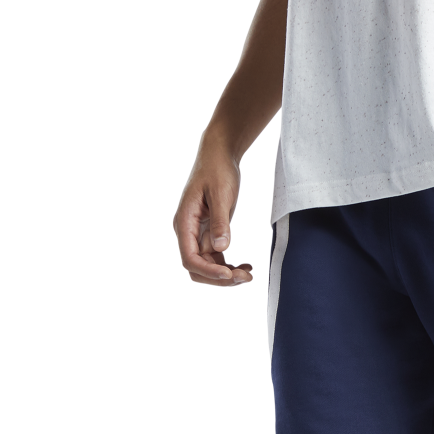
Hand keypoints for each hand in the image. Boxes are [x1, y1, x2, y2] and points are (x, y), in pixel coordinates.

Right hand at [173, 131, 254, 287]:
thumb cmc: (217, 170)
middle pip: (197, 268)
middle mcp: (188, 232)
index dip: (208, 271)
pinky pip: (217, 259)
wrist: (219, 155)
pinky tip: (247, 266)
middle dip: (219, 278)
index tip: (229, 274)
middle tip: (244, 277)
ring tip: (249, 274)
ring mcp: (198, 235)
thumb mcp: (221, 195)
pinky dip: (230, 266)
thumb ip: (220, 222)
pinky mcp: (210, 234)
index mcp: (184, 222)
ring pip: (208, 266)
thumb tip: (221, 248)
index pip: (190, 258)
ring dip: (227, 275)